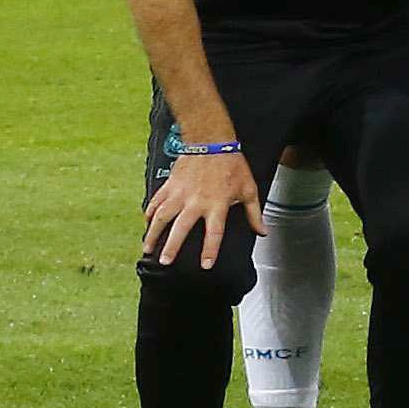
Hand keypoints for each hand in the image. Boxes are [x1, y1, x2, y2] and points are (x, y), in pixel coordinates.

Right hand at [142, 147, 263, 270]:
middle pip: (181, 228)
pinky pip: (155, 202)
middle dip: (172, 246)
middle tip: (164, 262)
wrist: (211, 142)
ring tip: (147, 248)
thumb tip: (262, 232)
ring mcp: (179, 193)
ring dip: (153, 234)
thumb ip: (254, 213)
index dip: (210, 250)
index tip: (205, 265)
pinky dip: (149, 214)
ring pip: (162, 217)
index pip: (215, 232)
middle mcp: (196, 201)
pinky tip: (146, 225)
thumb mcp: (249, 189)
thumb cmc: (232, 165)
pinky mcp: (169, 185)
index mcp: (217, 204)